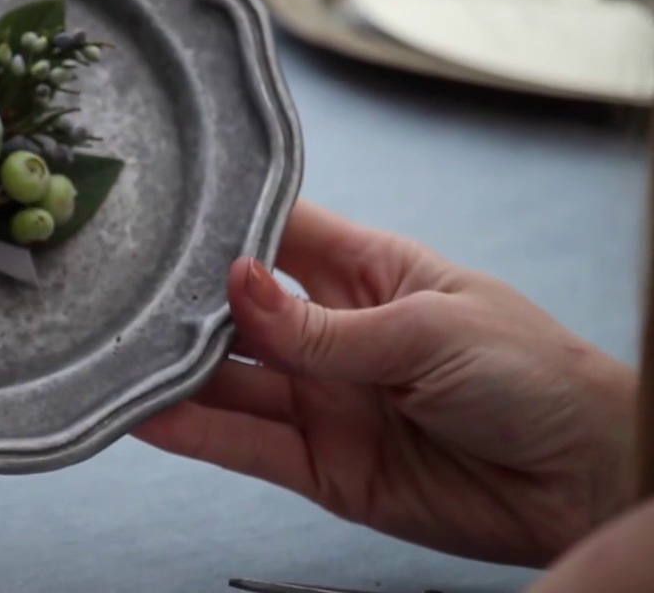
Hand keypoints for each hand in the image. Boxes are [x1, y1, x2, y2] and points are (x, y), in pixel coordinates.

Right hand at [135, 200, 637, 566]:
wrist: (580, 482)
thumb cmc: (531, 376)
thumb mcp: (428, 329)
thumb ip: (323, 326)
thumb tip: (237, 285)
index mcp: (368, 275)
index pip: (280, 236)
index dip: (225, 226)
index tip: (165, 215)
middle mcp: (332, 336)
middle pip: (240, 314)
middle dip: (186, 302)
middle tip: (122, 292)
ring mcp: (321, 401)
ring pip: (230, 382)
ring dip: (177, 371)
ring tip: (118, 352)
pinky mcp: (318, 466)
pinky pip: (244, 445)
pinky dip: (194, 432)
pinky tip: (147, 412)